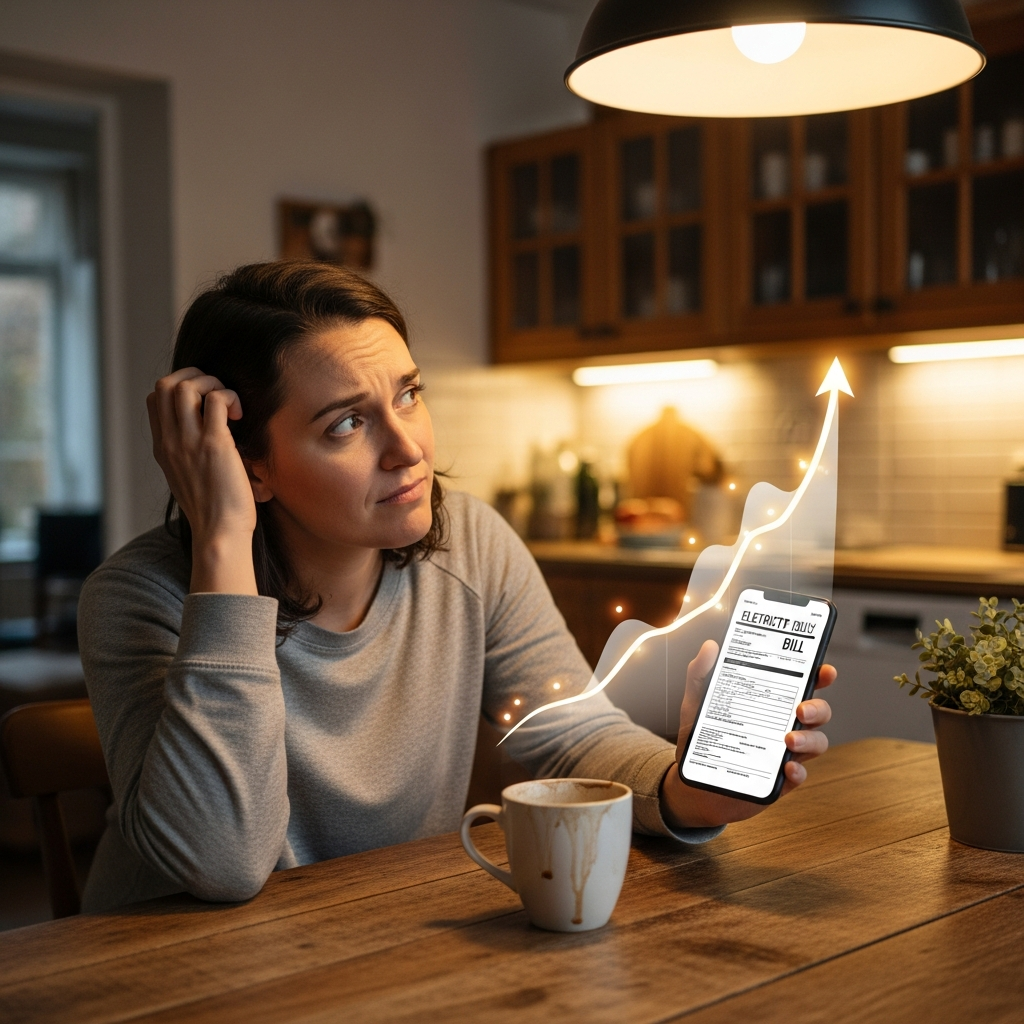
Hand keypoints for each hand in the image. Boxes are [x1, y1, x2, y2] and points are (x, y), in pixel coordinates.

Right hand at [147, 368, 258, 594]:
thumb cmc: (215, 511)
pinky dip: (229, 396)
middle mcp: (170, 442)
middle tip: (218, 393)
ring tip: (229, 403)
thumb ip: (192, 455)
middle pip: (164, 384)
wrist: (219, 534)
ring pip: (185, 386)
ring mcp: (188, 442)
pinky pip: (216, 400)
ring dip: (212, 383)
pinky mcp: (213, 445)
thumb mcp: (191, 479)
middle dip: (194, 376)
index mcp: (163, 448)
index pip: (154, 398)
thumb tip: (214, 435)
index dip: (179, 387)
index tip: (204, 400)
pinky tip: (239, 415)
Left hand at [659, 639, 835, 828]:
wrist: (694, 784)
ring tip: (789, 740)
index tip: (825, 671)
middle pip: (818, 713)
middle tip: (800, 709)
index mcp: (770, 703)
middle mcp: (783, 725)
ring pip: (816, 743)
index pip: (802, 685)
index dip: (820, 677)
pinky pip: (800, 775)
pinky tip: (787, 767)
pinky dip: (798, 771)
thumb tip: (710, 646)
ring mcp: (785, 753)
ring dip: (809, 740)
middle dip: (817, 708)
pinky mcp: (780, 780)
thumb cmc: (701, 739)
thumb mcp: (696, 704)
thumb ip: (700, 674)